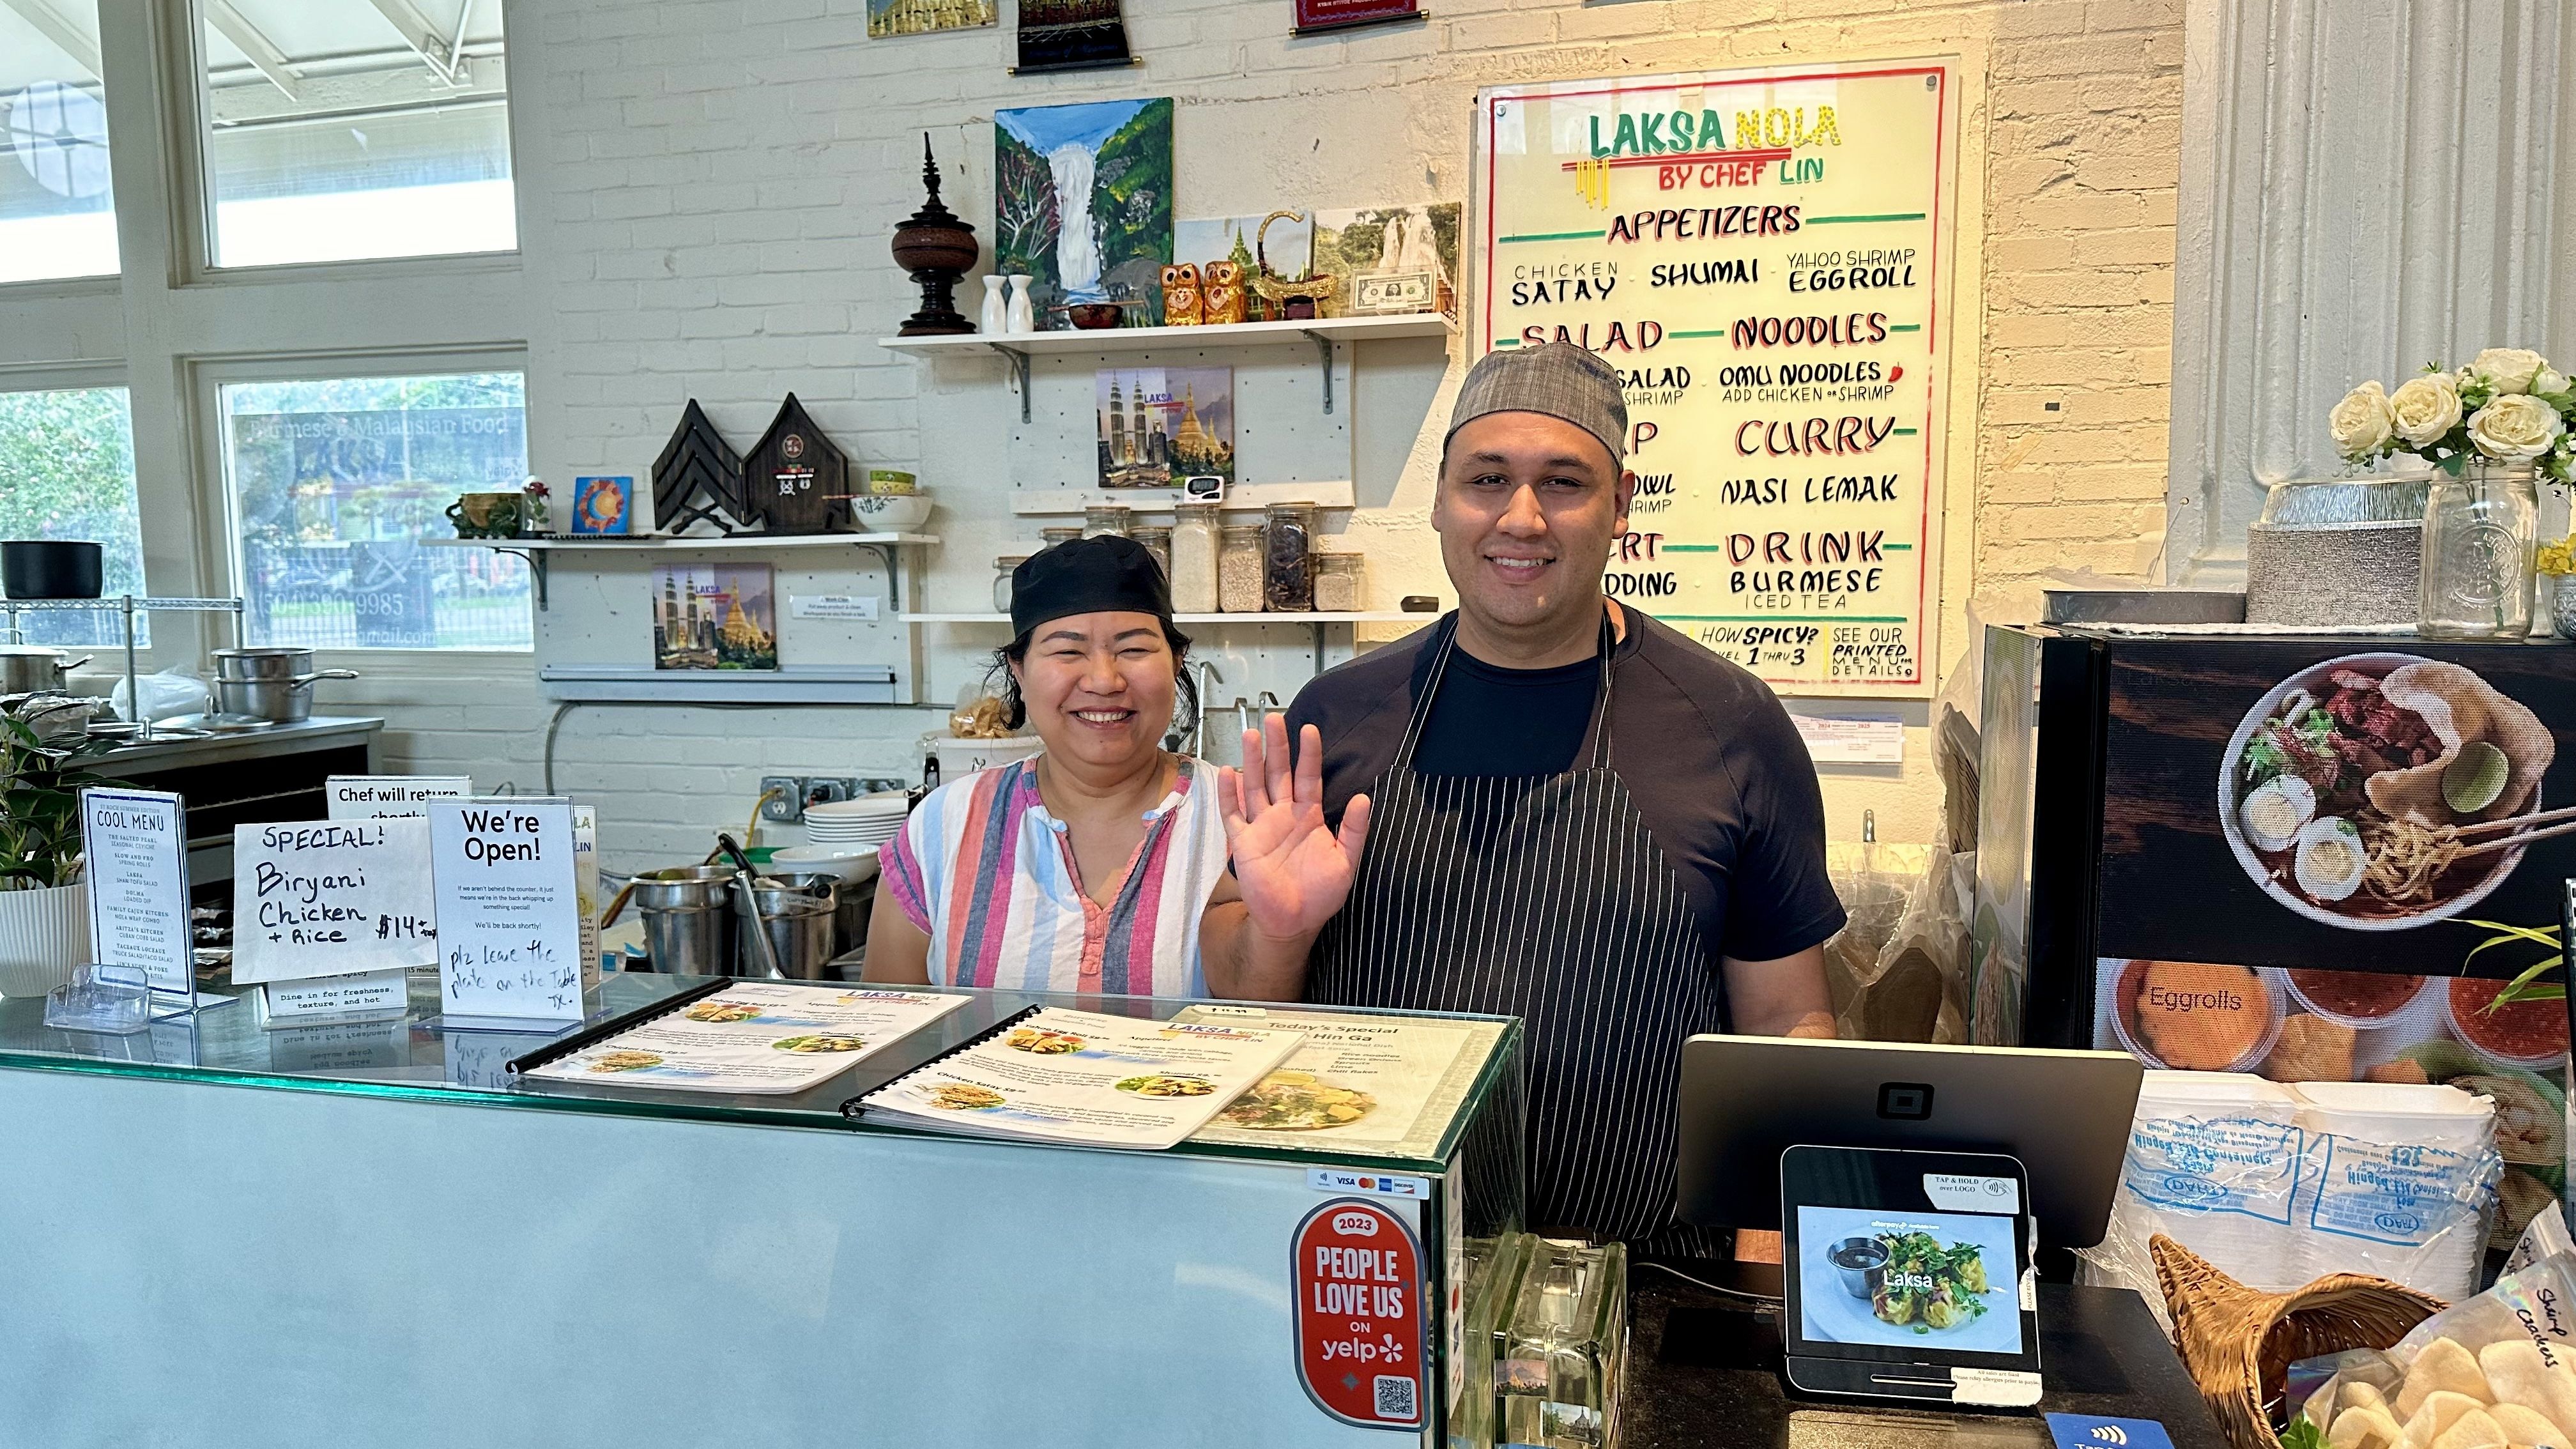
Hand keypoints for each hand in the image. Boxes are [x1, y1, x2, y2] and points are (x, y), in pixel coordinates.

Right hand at [1217, 716, 1370, 942]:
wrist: (1294, 922)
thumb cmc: (1321, 894)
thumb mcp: (1346, 862)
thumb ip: (1354, 831)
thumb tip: (1364, 798)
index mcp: (1309, 816)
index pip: (1308, 777)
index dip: (1309, 754)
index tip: (1309, 730)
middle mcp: (1283, 816)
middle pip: (1278, 774)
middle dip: (1276, 747)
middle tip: (1274, 718)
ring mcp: (1261, 827)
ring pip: (1255, 786)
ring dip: (1251, 761)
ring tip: (1251, 735)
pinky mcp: (1243, 843)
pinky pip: (1233, 815)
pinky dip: (1229, 794)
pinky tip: (1226, 772)